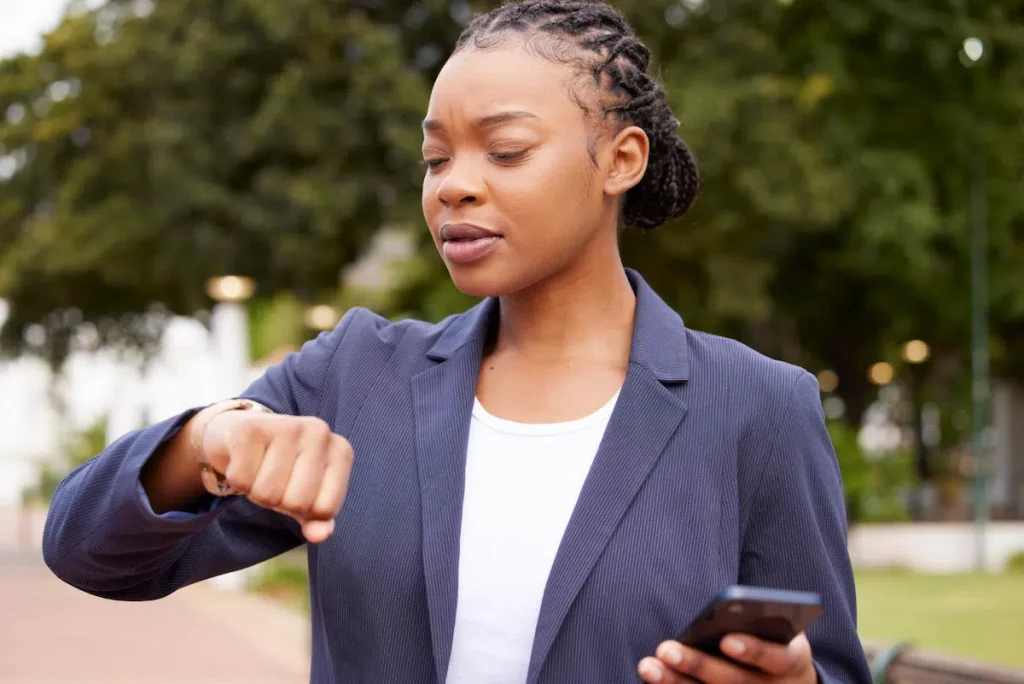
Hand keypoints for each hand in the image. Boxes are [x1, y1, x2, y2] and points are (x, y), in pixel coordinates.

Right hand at [200, 410, 352, 543]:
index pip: (325, 510)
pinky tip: (243, 460)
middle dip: (278, 502)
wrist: (241, 434)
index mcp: (341, 451)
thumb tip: (320, 535)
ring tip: (259, 469)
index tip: (297, 490)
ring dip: (256, 491)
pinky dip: (237, 480)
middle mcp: (319, 432)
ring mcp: (286, 425)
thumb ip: (318, 519)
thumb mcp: (306, 496)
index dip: (305, 511)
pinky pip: (241, 480)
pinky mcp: (250, 428)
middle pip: (296, 503)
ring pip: (266, 494)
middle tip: (274, 479)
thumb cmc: (281, 469)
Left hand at [638, 633, 815, 683]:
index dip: (752, 650)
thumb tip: (730, 605)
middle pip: (733, 681)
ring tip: (648, 666)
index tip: (727, 640)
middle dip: (698, 665)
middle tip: (666, 649)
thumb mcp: (780, 629)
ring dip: (676, 683)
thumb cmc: (775, 641)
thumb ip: (761, 619)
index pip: (776, 658)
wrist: (789, 683)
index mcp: (791, 661)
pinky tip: (652, 678)